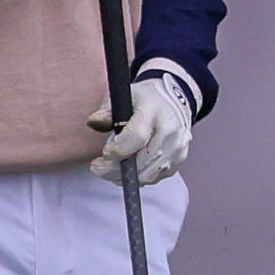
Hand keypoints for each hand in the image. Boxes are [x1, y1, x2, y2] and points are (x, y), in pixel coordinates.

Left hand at [92, 60, 199, 187]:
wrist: (177, 99)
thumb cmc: (147, 99)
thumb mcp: (124, 96)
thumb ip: (106, 111)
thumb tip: (93, 122)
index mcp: (153, 110)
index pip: (136, 136)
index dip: (117, 150)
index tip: (103, 154)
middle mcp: (170, 129)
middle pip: (141, 161)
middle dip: (115, 169)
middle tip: (98, 168)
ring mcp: (178, 145)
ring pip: (148, 174)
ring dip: (126, 177)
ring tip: (111, 171)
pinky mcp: (180, 157)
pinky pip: (157, 177)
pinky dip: (140, 177)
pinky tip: (130, 169)